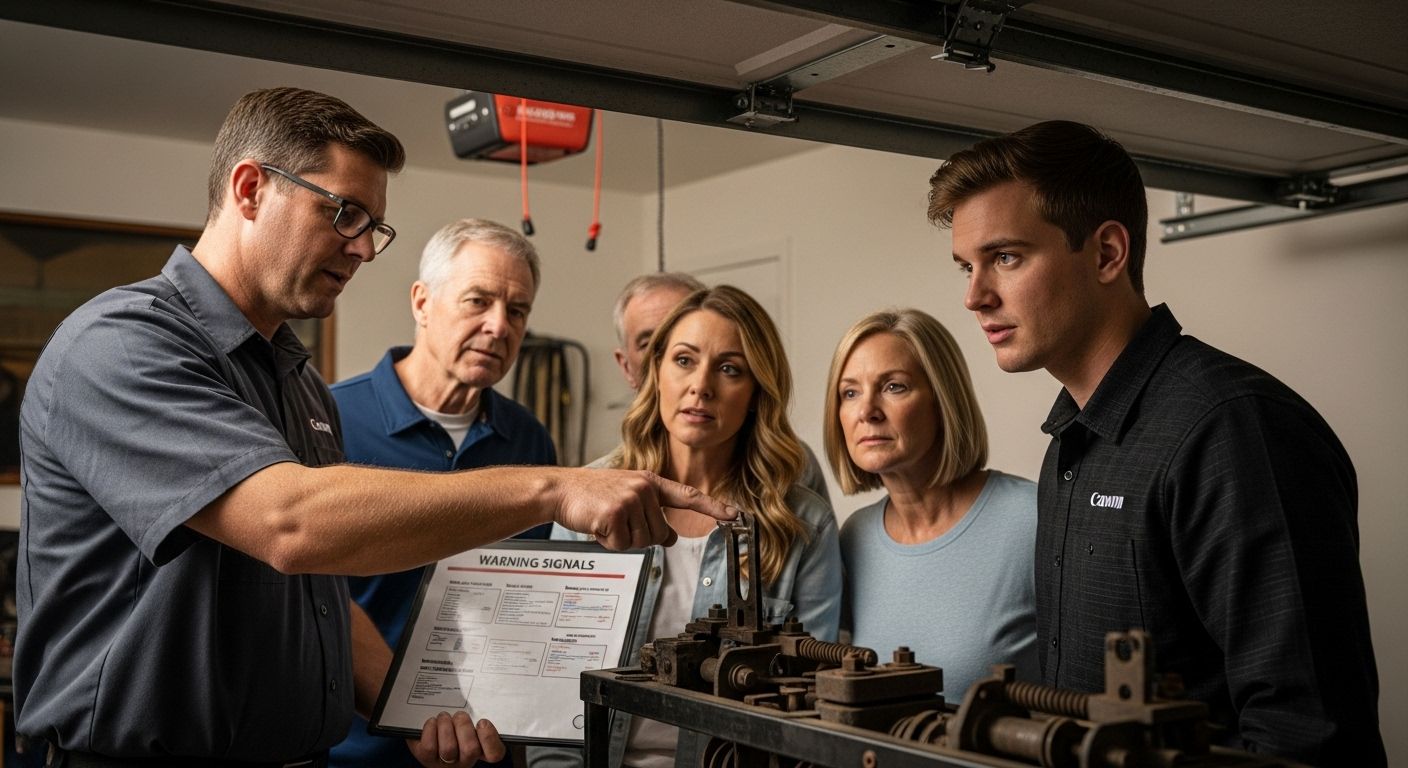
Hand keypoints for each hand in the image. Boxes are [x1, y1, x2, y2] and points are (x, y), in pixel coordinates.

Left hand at [407, 711, 504, 767]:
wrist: (430, 740)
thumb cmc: (454, 729)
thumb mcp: (470, 723)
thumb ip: (476, 716)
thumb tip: (480, 700)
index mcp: (480, 751)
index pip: (494, 754)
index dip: (489, 738)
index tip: (482, 722)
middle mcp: (464, 761)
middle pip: (470, 749)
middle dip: (463, 725)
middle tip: (459, 715)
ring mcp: (445, 763)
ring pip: (448, 748)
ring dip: (445, 726)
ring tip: (444, 717)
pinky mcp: (427, 759)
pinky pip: (429, 747)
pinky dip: (430, 729)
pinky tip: (432, 722)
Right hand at [553, 469, 738, 549]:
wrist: (561, 490)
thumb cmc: (593, 494)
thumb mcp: (627, 497)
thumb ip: (652, 514)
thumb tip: (670, 538)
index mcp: (651, 482)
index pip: (688, 496)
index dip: (713, 507)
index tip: (734, 514)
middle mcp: (645, 488)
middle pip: (659, 534)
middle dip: (638, 536)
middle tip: (617, 521)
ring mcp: (631, 499)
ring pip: (643, 542)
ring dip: (623, 539)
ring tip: (606, 520)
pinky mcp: (616, 512)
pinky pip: (622, 544)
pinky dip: (608, 541)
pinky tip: (598, 524)